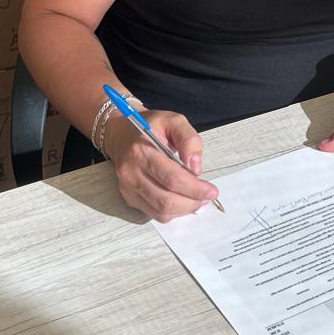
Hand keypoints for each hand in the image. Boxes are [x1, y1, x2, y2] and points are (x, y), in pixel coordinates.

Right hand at [102, 109, 220, 222]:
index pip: (172, 178)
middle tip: (207, 196)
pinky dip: (173, 212)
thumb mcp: (173, 120)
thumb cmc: (149, 126)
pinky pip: (154, 214)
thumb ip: (189, 139)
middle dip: (192, 202)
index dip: (195, 189)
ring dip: (184, 210)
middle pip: (166, 200)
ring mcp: (128, 188)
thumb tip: (196, 167)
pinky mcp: (129, 197)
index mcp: (141, 151)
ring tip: (197, 199)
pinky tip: (182, 200)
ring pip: (161, 212)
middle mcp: (131, 173)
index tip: (211, 190)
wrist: (122, 133)